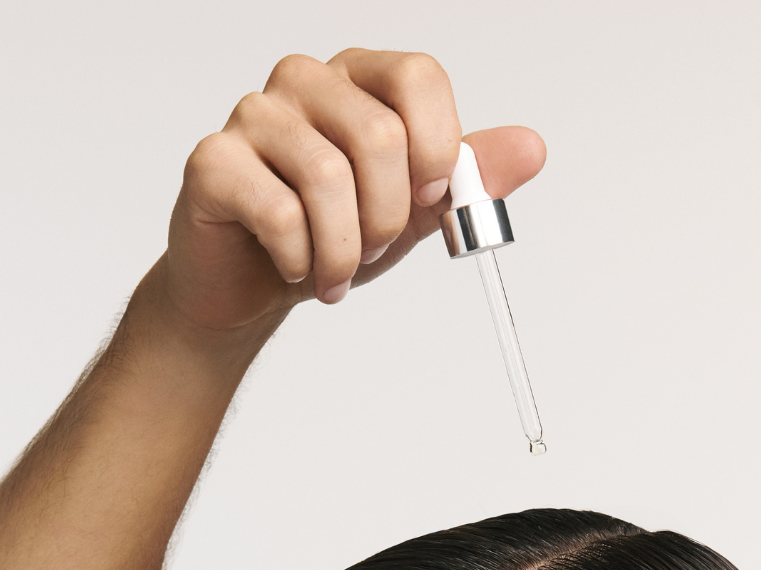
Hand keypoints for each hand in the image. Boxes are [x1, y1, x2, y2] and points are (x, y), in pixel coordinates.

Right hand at [157, 49, 544, 335]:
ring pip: (329, 178)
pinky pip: (280, 213)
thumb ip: (468, 177)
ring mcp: (255, 114)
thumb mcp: (414, 210)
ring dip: (343, 251)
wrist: (252, 286)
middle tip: (371, 250)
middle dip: (388, 219)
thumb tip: (530, 148)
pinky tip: (294, 267)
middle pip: (379, 135)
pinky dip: (300, 260)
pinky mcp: (214, 160)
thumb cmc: (329, 234)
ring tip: (334, 271)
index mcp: (360, 80)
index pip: (419, 76)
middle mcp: (306, 81)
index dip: (436, 148)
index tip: (430, 199)